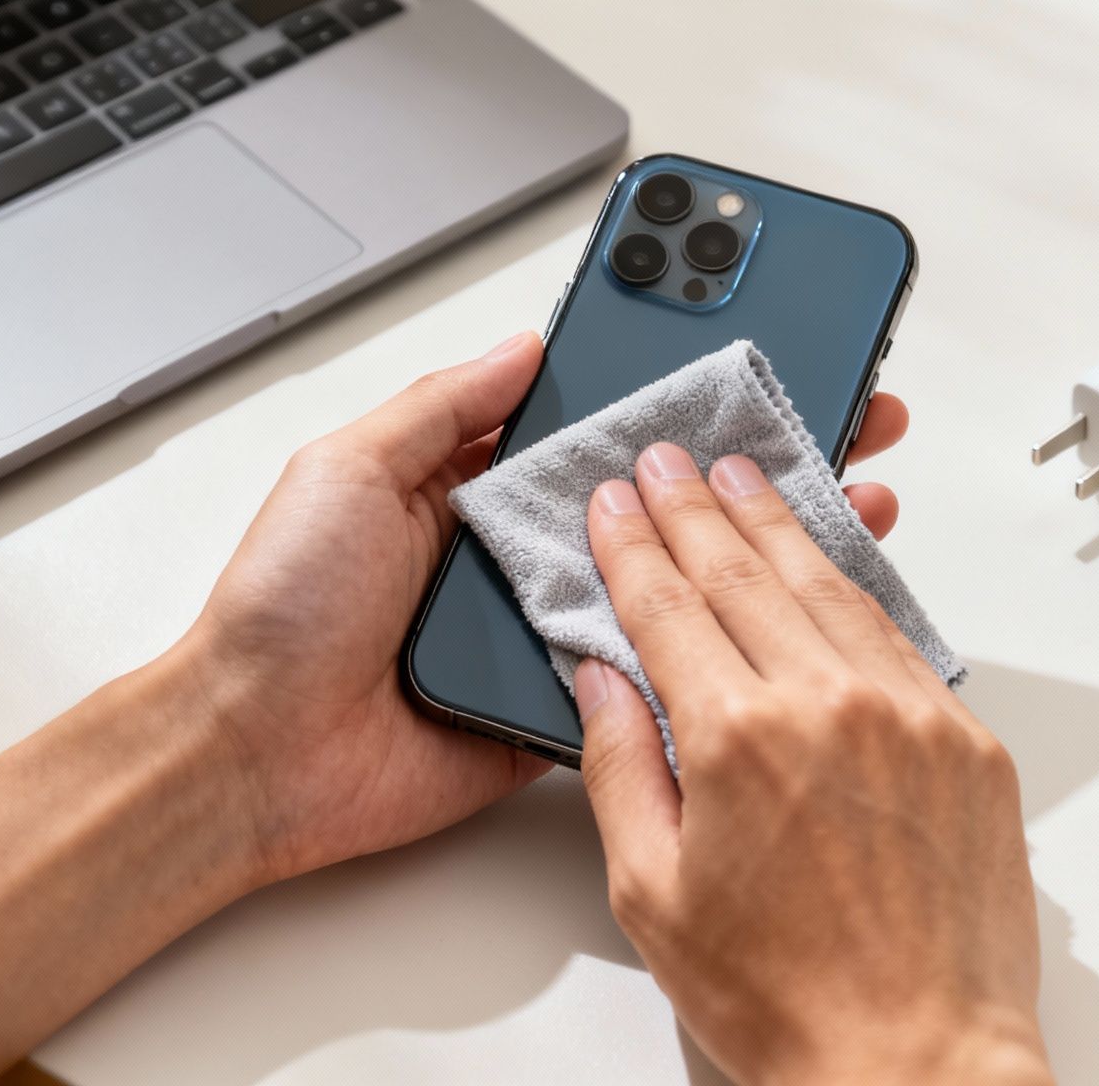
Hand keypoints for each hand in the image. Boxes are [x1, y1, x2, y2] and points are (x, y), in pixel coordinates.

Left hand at [161, 332, 911, 885]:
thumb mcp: (350, 469)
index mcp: (479, 491)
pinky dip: (707, 656)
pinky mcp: (563, 713)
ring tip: (843, 503)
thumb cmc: (282, 609)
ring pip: (670, 590)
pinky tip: (782, 615)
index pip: (599, 431)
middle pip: (656, 505)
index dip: (672, 398)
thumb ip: (443, 406)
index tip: (752, 360)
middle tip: (840, 420)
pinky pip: (646, 680)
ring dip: (751, 555)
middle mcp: (526, 559)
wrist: (256, 755)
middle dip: (745, 466)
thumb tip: (526, 343)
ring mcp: (550, 636)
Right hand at [575, 444, 1050, 1085]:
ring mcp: (910, 715)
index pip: (669, 605)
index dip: (633, 546)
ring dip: (777, 523)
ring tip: (741, 479)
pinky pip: (899, 637)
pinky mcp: (966, 742)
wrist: (916, 1065)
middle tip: (668, 463)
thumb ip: (621, 766)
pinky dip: (854, 587)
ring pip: (830, 586)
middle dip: (696, 510)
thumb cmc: (787, 1000)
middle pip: (747, 573)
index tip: (614, 503)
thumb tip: (603, 678)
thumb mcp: (652, 893)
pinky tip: (828, 563)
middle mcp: (831, 704)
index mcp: (740, 736)